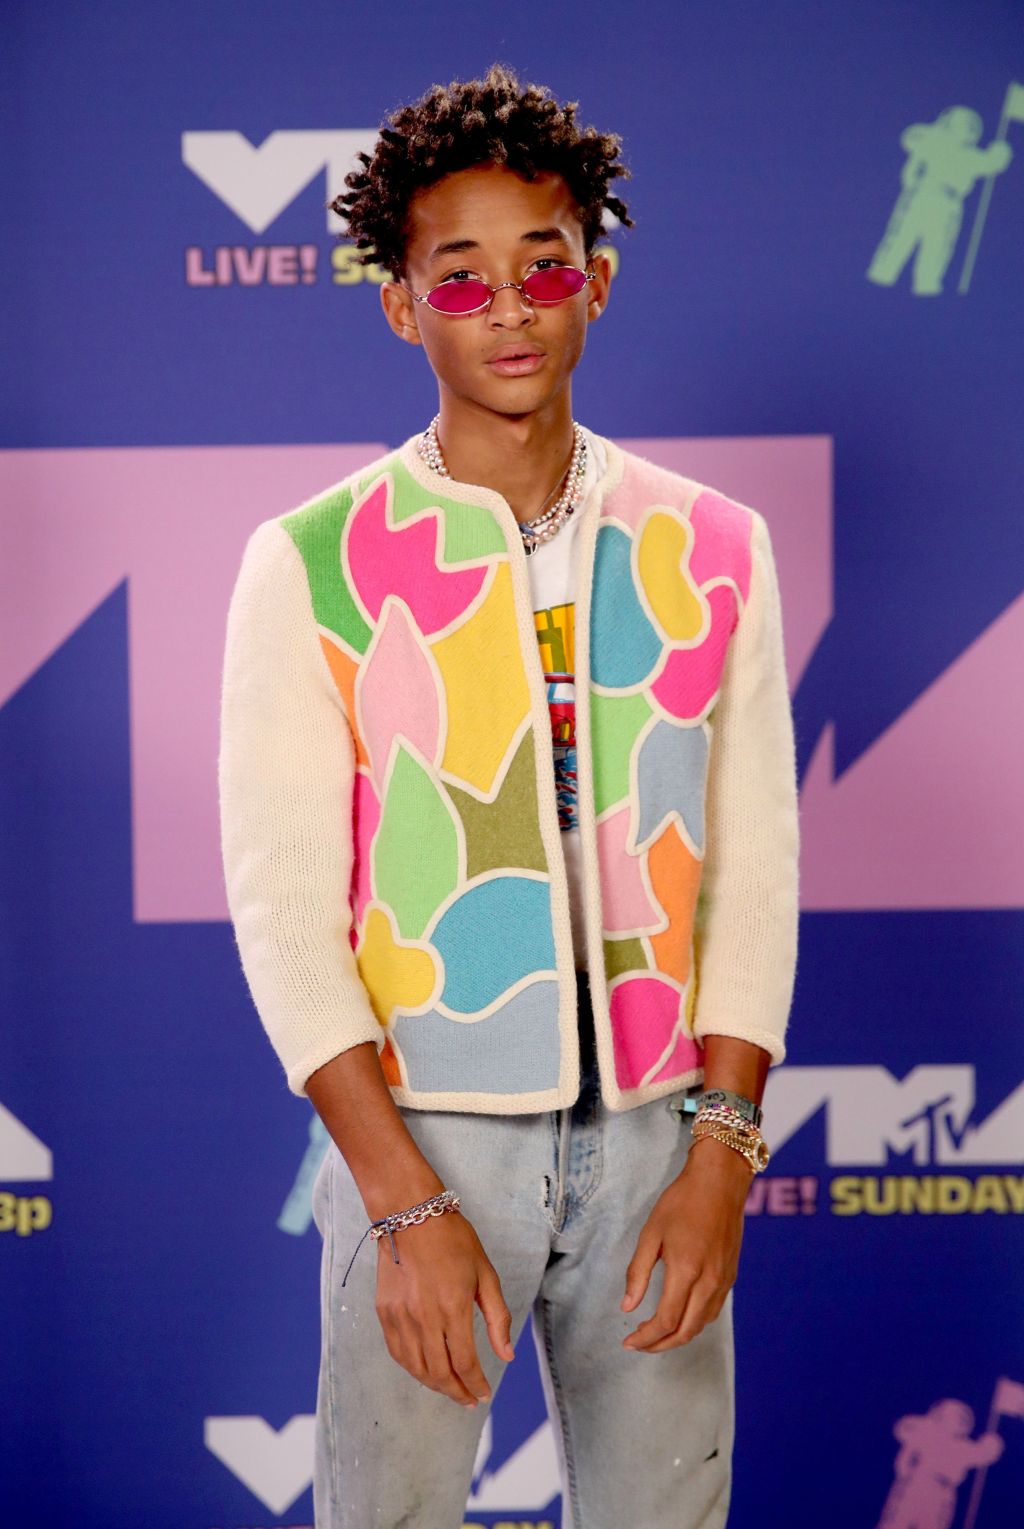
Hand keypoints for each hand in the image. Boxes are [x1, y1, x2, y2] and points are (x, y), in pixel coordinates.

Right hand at [375, 1210, 514, 1406]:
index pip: (465, 1362)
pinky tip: (424, 1370)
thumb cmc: (453, 1240)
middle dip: (457, 1392)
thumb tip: (506, 1356)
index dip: (476, 1384)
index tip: (484, 1394)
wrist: (409, 1215)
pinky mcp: (384, 1312)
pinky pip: (398, 1352)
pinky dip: (412, 1368)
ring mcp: (401, 1316)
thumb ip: (497, 1317)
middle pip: (439, 1372)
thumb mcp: (485, 1273)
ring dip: (434, 1385)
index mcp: (453, 1308)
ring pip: (416, 1367)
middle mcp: (424, 1317)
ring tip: (450, 1389)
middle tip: (469, 1399)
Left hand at [620, 1137, 750, 1352]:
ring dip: (678, 1336)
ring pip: (701, 1324)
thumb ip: (637, 1272)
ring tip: (656, 1335)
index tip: (629, 1342)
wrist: (720, 1181)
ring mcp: (723, 1280)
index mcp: (686, 1270)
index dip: (646, 1338)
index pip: (666, 1320)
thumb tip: (627, 1307)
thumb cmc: (682, 1202)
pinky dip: (694, 1323)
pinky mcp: (730, 1276)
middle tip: (639, 1345)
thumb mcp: (651, 1233)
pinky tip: (680, 1317)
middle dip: (660, 1345)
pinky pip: (712, 1311)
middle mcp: (709, 1282)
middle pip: (685, 1331)